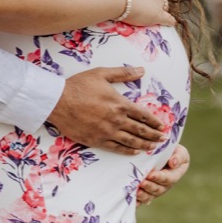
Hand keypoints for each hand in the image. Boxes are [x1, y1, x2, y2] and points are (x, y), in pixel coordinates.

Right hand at [48, 67, 166, 154]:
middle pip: (140, 130)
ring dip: (144, 144)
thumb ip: (123, 73)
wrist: (58, 102)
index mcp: (120, 103)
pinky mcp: (96, 140)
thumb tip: (142, 70)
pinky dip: (127, 151)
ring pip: (131, 141)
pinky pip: (116, 148)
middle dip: (154, 135)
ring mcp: (107, 132)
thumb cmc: (79, 85)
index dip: (154, 121)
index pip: (143, 114)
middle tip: (163, 139)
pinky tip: (135, 152)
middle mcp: (116, 119)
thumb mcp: (102, 73)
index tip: (162, 125)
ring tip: (153, 147)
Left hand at [137, 143, 189, 205]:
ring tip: (136, 192)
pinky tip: (131, 199)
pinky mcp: (146, 192)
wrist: (160, 153)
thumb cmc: (171, 151)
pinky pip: (142, 199)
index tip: (151, 175)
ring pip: (150, 195)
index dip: (159, 177)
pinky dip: (137, 201)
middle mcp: (165, 185)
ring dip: (143, 195)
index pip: (168, 178)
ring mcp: (155, 189)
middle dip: (149, 186)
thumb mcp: (179, 151)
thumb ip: (178, 157)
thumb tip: (173, 163)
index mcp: (174, 175)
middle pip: (158, 189)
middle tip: (142, 183)